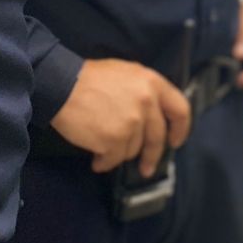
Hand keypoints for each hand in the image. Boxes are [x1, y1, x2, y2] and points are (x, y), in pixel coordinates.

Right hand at [51, 59, 190, 174]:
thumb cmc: (88, 79)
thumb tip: (153, 117)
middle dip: (152, 156)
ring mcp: (132, 121)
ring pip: (134, 149)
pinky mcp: (115, 139)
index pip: (180, 109)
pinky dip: (105, 162)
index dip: (181, 129)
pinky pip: (114, 159)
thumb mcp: (125, 74)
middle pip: (158, 137)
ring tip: (103, 146)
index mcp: (151, 82)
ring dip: (119, 153)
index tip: (175, 142)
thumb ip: (143, 92)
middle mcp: (146, 101)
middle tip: (146, 168)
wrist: (61, 84)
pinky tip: (96, 157)